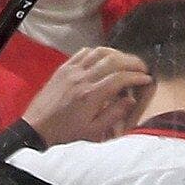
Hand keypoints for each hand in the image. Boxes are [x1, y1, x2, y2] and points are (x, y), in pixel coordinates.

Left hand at [21, 46, 151, 146]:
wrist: (37, 127)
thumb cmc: (66, 132)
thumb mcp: (93, 131)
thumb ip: (114, 115)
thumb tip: (130, 100)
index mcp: (92, 95)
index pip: (120, 78)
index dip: (137, 76)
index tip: (147, 79)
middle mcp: (83, 78)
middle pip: (113, 60)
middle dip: (131, 61)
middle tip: (141, 67)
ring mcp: (72, 70)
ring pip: (99, 52)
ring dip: (117, 53)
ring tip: (126, 60)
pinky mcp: (64, 68)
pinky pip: (83, 52)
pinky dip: (98, 51)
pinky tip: (104, 58)